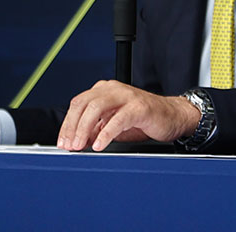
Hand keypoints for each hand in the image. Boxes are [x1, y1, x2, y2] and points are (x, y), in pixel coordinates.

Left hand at [57, 80, 199, 151]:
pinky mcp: (139, 107)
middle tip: (69, 145)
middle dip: (72, 126)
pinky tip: (100, 145)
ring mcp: (126, 96)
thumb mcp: (114, 125)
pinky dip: (106, 133)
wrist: (173, 116)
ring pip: (97, 107)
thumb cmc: (144, 120)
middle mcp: (113, 89)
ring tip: (81, 146)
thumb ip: (96, 130)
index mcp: (104, 90)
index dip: (67, 124)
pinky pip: (118, 119)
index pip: (78, 103)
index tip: (62, 142)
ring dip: (84, 129)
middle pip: (83, 103)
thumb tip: (78, 141)